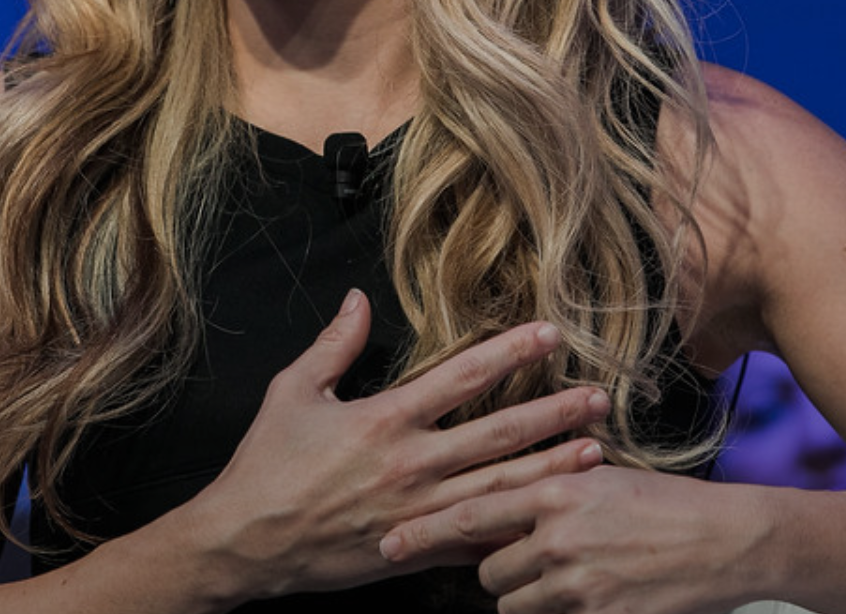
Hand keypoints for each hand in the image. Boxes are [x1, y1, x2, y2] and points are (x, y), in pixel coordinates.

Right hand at [186, 289, 610, 602]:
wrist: (247, 541)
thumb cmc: (266, 466)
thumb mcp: (292, 392)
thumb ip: (333, 345)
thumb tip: (358, 299)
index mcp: (384, 420)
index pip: (461, 377)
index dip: (510, 352)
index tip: (549, 334)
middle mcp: (411, 465)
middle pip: (498, 433)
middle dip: (553, 413)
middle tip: (598, 397)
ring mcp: (419, 511)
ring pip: (500, 487)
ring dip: (550, 467)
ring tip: (595, 452)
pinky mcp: (416, 548)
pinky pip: (475, 537)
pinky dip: (514, 527)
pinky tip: (549, 517)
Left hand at [379, 465, 766, 613]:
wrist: (729, 539)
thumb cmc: (664, 502)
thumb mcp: (599, 477)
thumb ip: (546, 485)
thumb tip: (499, 501)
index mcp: (554, 492)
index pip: (468, 515)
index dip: (422, 534)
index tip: (384, 545)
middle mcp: (558, 539)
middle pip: (487, 572)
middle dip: (499, 571)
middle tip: (531, 561)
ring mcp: (579, 585)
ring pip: (514, 604)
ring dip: (528, 597)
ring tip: (566, 579)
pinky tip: (587, 597)